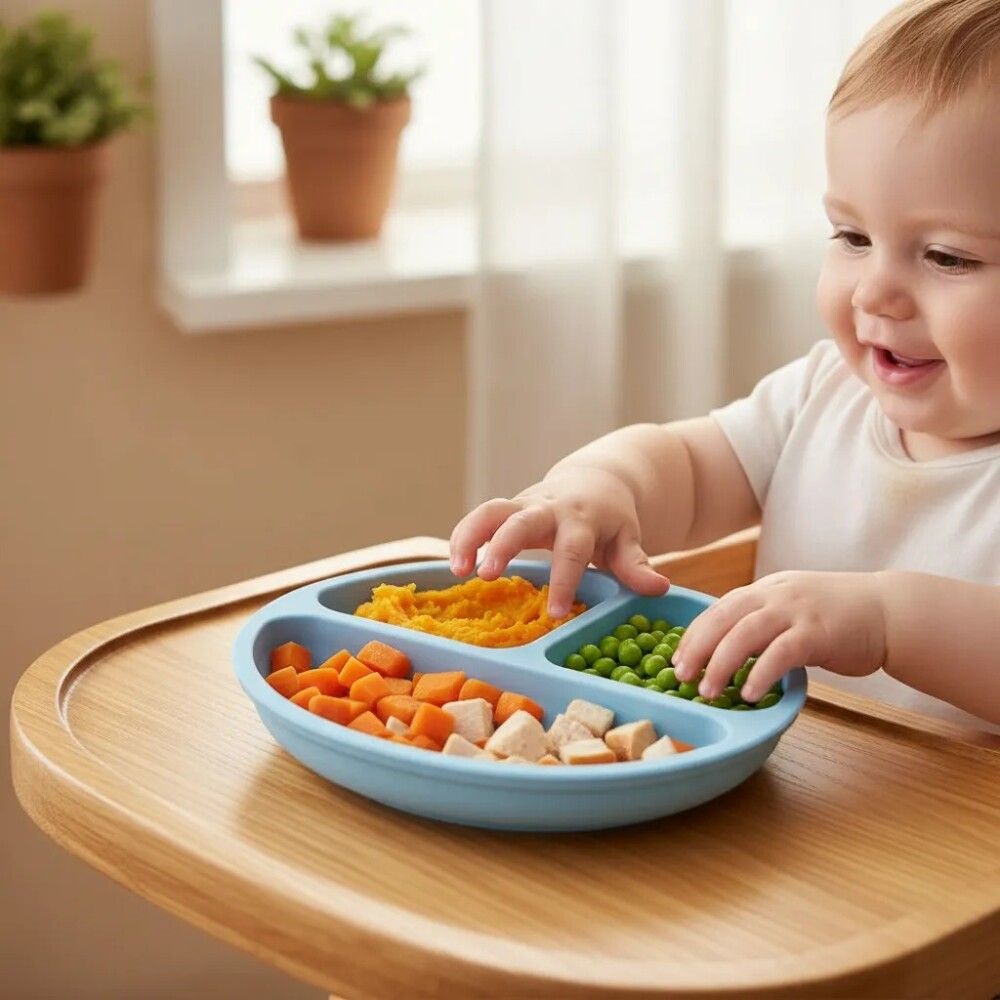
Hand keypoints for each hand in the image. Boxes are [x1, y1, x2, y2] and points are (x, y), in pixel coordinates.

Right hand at [449, 466, 668, 617]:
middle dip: (502, 546)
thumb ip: (636, 563)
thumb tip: (658, 588)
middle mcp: (548, 508)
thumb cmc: (612, 518)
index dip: (565, 580)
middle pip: (520, 521)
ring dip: (470, 537)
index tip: (557, 612)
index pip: (572, 550)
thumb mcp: (628, 537)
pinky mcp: (507, 508)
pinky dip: (462, 536)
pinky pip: (478, 517)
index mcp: (582, 519)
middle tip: (486, 576)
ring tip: (457, 570)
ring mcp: (523, 505)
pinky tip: (453, 565)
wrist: (596, 480)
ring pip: (489, 511)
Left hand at [672, 571, 887, 702]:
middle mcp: (775, 594)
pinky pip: (781, 653)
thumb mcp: (791, 608)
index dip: (694, 634)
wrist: (888, 611)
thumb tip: (726, 649)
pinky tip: (749, 694)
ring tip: (707, 691)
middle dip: (696, 649)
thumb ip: (761, 621)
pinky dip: (761, 673)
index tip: (676, 659)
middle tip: (680, 676)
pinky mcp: (817, 632)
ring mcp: (796, 611)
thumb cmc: (837, 616)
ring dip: (720, 664)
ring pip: (745, 634)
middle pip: (722, 618)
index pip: (717, 609)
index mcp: (765, 589)